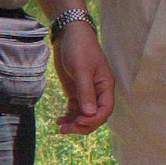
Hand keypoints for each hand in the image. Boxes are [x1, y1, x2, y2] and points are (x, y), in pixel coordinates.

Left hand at [52, 18, 114, 134]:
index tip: (79, 122)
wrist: (69, 35)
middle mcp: (98, 91)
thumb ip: (85, 91)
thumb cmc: (79, 48)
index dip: (94, 120)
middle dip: (83, 125)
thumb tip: (89, 114)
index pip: (105, 110)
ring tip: (61, 127)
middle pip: (95, 116)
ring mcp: (87, 92)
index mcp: (105, 86)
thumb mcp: (82, 69)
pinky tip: (59, 120)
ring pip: (85, 115)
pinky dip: (69, 116)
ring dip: (75, 123)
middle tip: (66, 130)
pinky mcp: (76, 91)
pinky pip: (75, 109)